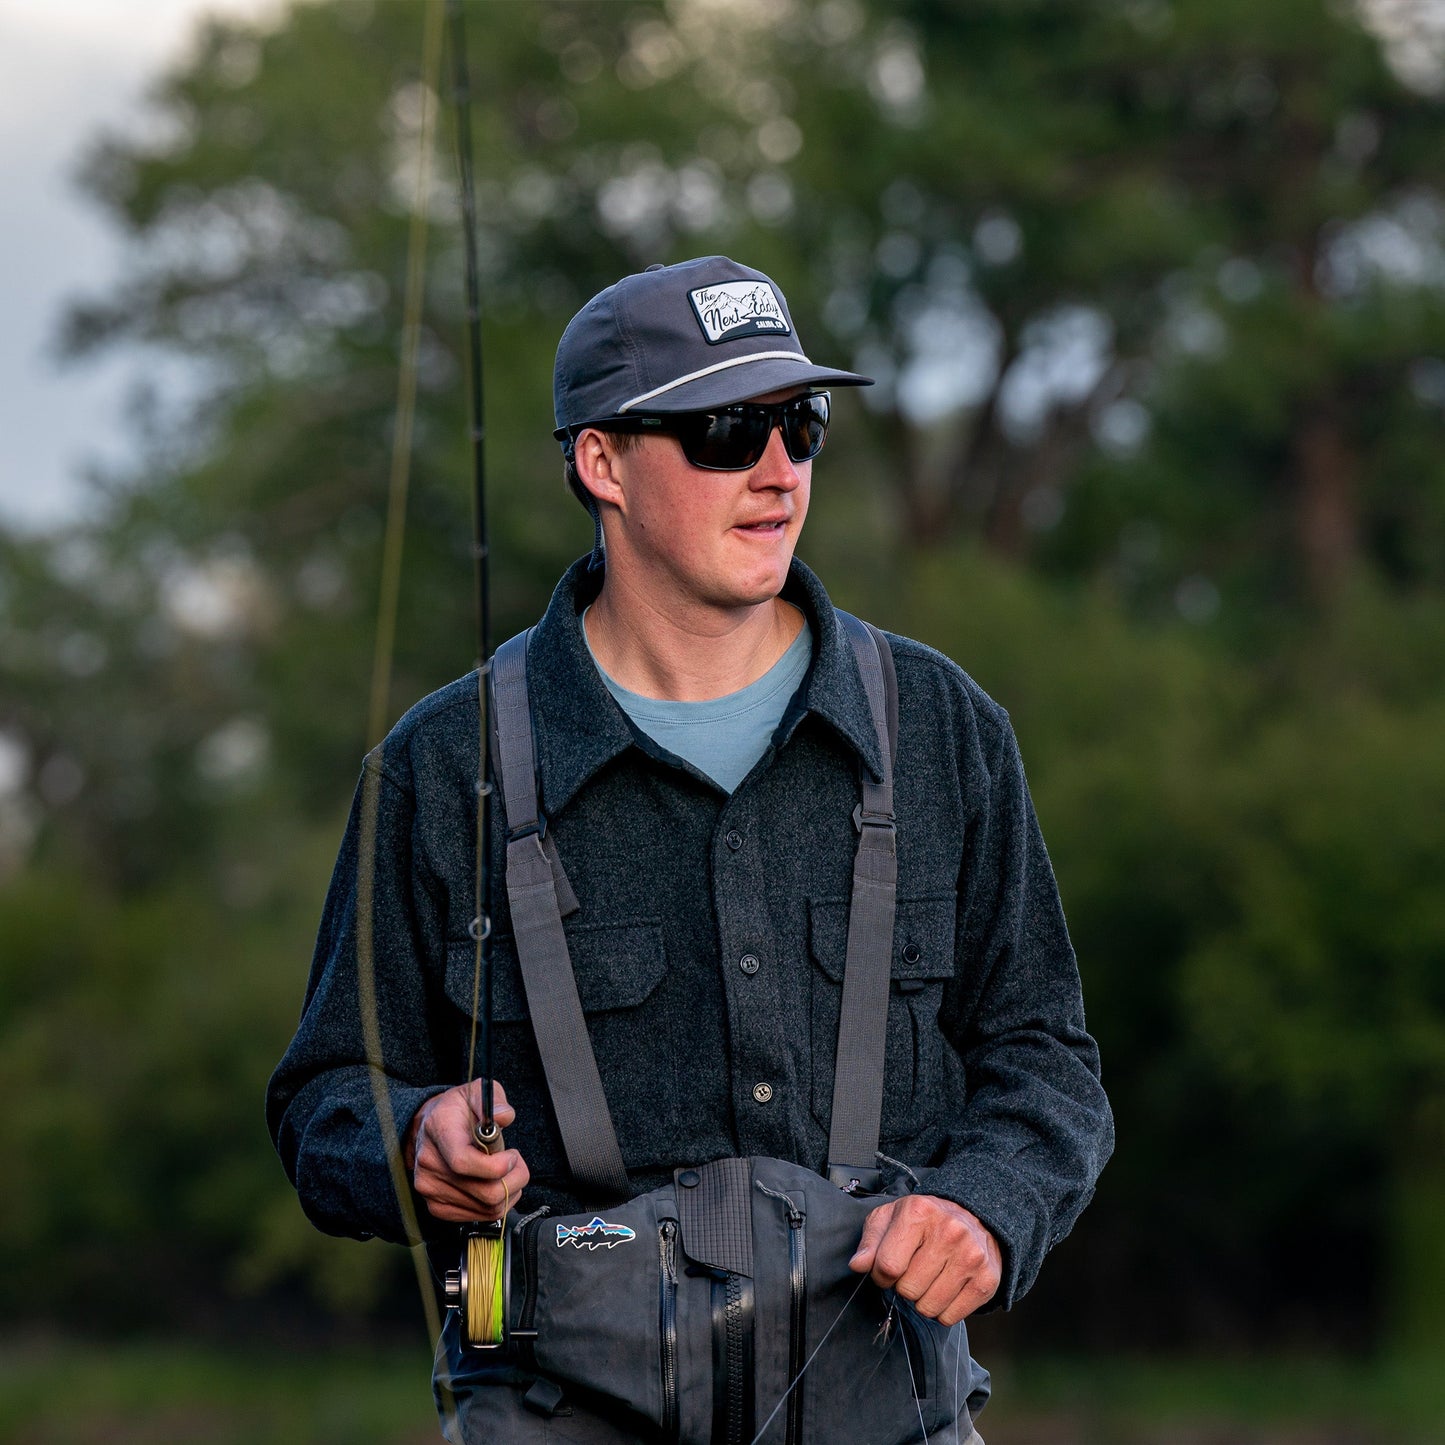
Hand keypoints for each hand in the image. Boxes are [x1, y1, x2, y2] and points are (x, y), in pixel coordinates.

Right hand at [404, 1079, 529, 1223]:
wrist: (429, 1128)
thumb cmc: (456, 1111)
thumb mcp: (476, 1092)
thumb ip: (494, 1100)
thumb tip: (504, 1116)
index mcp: (439, 1131)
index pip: (464, 1162)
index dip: (496, 1166)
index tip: (512, 1156)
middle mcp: (429, 1164)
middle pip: (484, 1191)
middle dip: (514, 1179)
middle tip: (516, 1162)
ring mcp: (430, 1189)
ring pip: (486, 1208)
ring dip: (508, 1191)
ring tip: (507, 1171)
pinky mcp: (437, 1207)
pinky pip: (479, 1216)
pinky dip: (495, 1204)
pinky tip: (494, 1184)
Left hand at [849, 1194, 1000, 1324]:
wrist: (974, 1217)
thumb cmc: (925, 1220)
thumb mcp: (891, 1217)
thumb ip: (871, 1241)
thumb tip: (858, 1265)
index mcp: (919, 1212)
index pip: (888, 1265)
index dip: (881, 1275)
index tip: (887, 1270)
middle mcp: (949, 1232)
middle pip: (908, 1289)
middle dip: (904, 1285)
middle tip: (913, 1269)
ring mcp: (971, 1257)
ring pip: (928, 1307)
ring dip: (923, 1300)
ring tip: (930, 1278)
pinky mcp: (986, 1281)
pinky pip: (950, 1318)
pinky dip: (943, 1310)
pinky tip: (946, 1287)